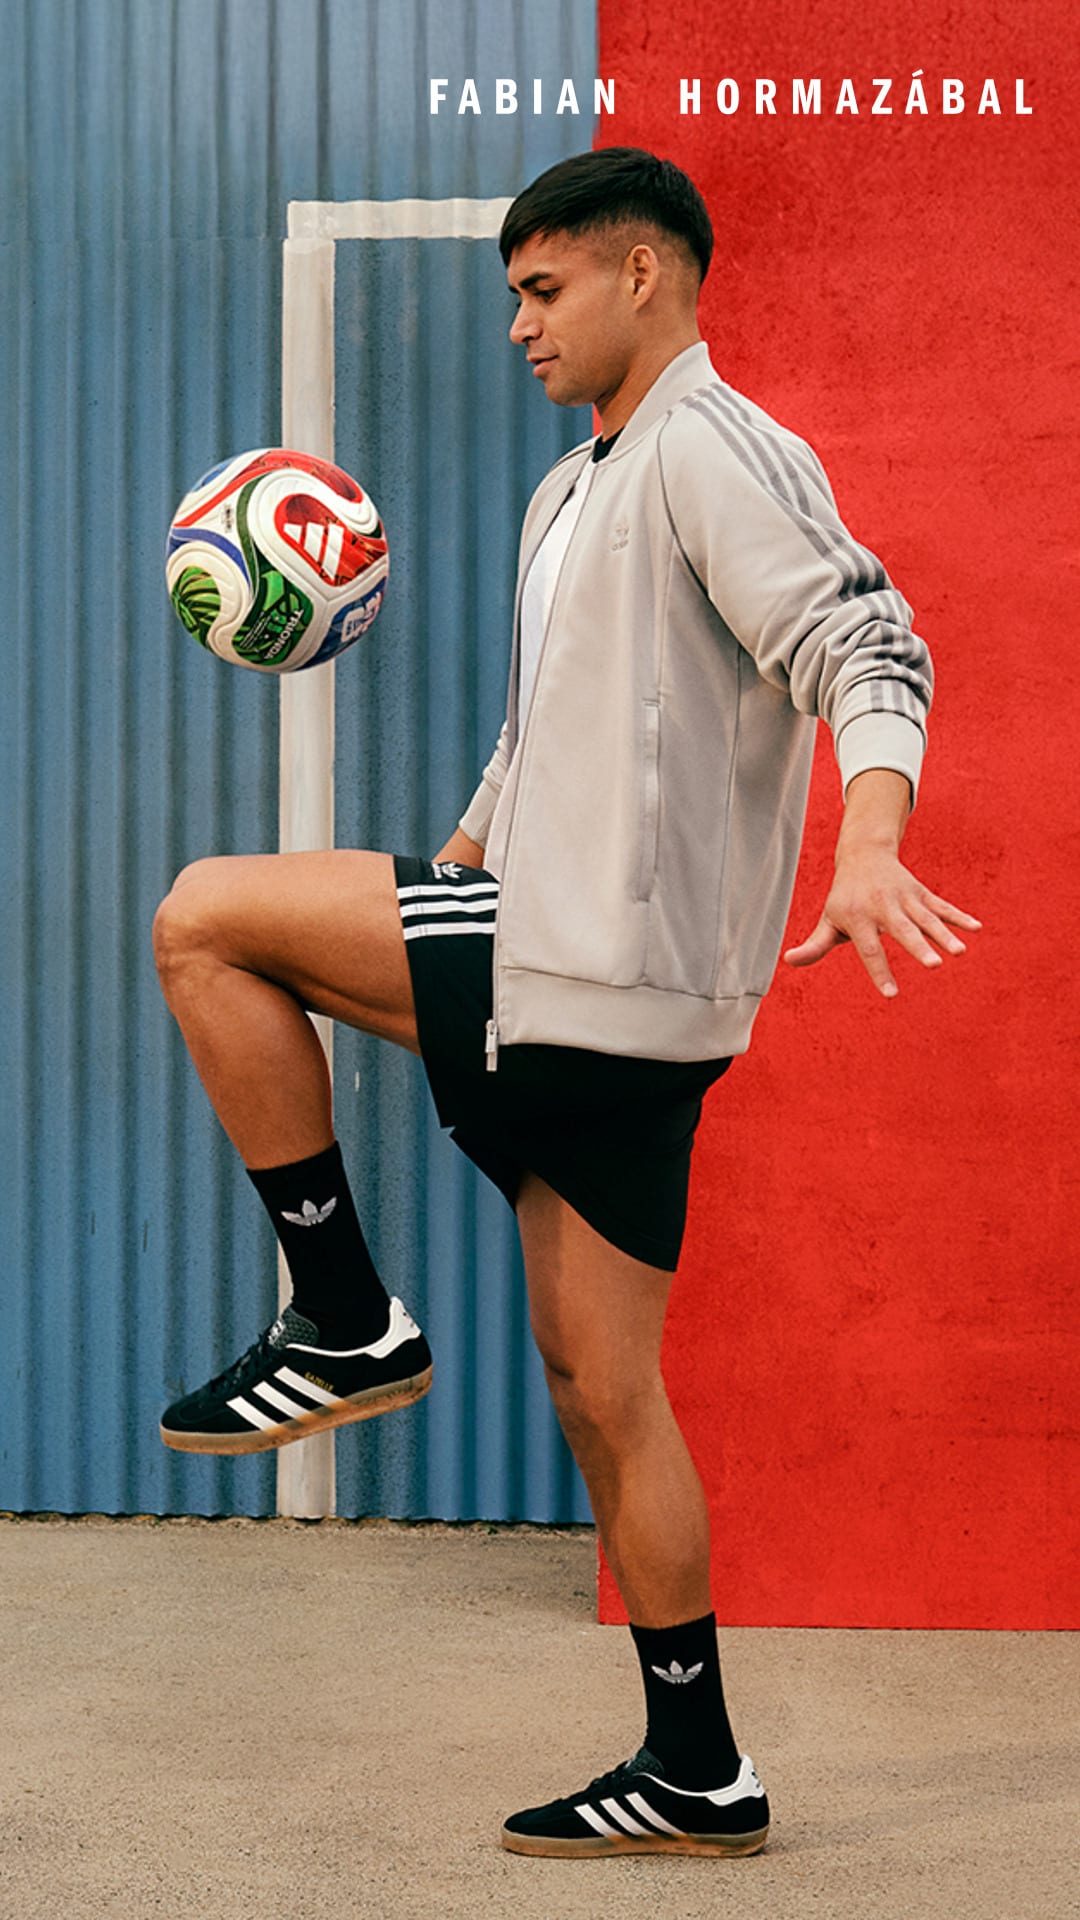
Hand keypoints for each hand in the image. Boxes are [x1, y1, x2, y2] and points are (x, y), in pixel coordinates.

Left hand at [783, 846, 980, 997]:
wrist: (863, 856)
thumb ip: (815, 945)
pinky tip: (977, 928)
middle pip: (903, 931)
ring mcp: (905, 898)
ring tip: (960, 951)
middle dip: (919, 948)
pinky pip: (941, 906)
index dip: (880, 971)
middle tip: (934, 966)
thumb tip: (789, 961)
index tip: (891, 994)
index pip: (869, 949)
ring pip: (926, 919)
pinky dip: (959, 916)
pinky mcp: (920, 893)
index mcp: (859, 918)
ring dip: (945, 934)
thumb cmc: (844, 898)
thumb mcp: (828, 919)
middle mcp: (883, 907)